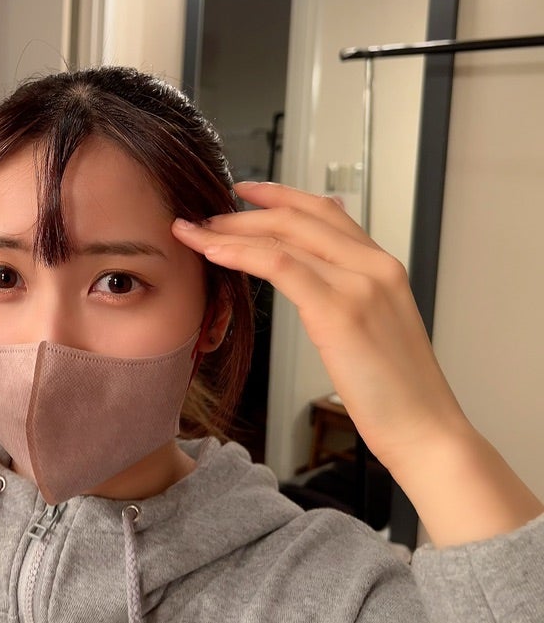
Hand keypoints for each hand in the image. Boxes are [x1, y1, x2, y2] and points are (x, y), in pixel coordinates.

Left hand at [171, 181, 464, 474]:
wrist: (426, 431)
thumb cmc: (395, 391)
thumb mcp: (375, 326)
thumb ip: (349, 291)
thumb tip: (315, 272)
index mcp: (383, 266)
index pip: (325, 211)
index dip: (281, 194)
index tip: (245, 191)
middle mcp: (374, 265)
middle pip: (298, 217)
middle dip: (244, 212)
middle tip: (205, 217)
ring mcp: (359, 284)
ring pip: (283, 236)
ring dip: (231, 230)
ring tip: (195, 232)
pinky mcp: (340, 310)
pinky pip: (280, 265)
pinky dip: (241, 253)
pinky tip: (213, 252)